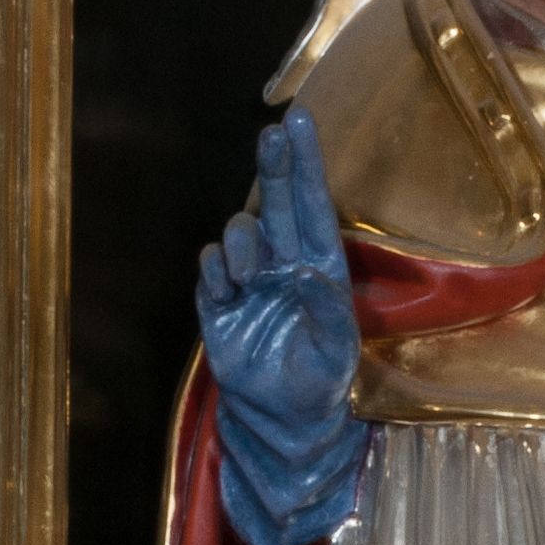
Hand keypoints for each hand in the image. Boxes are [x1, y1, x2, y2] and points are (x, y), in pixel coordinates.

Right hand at [197, 108, 367, 544]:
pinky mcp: (220, 303)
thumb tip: (311, 270)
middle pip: (278, 203)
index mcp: (321, 269)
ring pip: (240, 234)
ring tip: (250, 275)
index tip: (299, 121)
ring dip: (242, 243)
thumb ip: (325, 311)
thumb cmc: (319, 384)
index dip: (305, 164)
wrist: (280, 422)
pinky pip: (211, 268)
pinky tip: (229, 287)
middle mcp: (285, 266)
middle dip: (275, 167)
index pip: (313, 206)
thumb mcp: (332, 353)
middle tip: (272, 133)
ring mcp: (251, 282)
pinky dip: (216, 270)